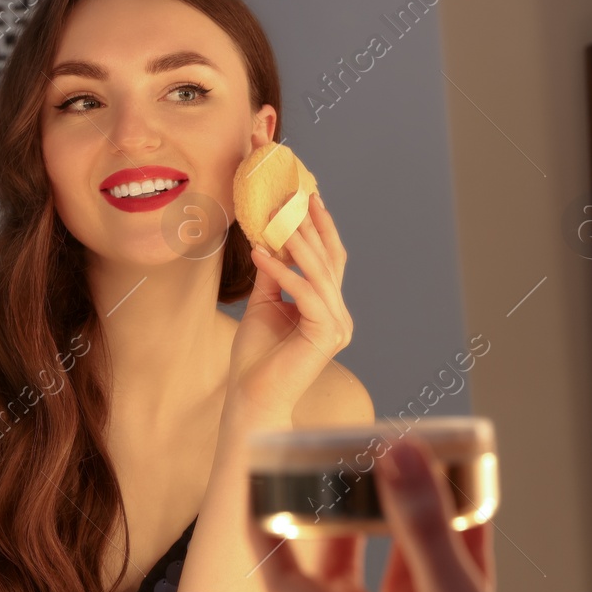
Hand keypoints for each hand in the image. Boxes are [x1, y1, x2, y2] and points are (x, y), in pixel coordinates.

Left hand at [227, 190, 353, 419]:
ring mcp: (337, 326)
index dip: (321, 228)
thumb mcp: (262, 305)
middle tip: (297, 194)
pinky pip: (306, 293)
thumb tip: (268, 240)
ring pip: (320, 274)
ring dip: (297, 242)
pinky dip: (282, 272)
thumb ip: (272, 276)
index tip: (308, 197)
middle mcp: (338, 316)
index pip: (329, 261)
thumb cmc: (255, 358)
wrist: (252, 397)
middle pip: (329, 261)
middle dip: (312, 226)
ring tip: (276, 216)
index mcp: (327, 310)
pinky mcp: (327, 335)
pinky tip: (260, 255)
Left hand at [250, 437, 575, 591]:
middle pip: (340, 572)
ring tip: (417, 473)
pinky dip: (454, 544)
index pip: (285, 584)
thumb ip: (425, 530)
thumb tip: (396, 455)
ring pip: (401, 573)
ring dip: (407, 526)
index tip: (259, 484)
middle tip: (346, 468)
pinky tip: (472, 504)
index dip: (265, 534)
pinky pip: (447, 582)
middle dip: (342, 519)